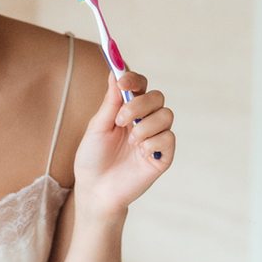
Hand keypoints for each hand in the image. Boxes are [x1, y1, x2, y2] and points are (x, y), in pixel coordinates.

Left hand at [73, 71, 174, 217]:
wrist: (95, 190)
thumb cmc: (92, 157)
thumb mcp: (97, 126)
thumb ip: (110, 101)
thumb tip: (116, 72)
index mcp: (127, 110)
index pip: (140, 85)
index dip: (134, 79)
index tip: (123, 81)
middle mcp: (144, 120)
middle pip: (157, 96)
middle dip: (139, 104)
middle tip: (120, 119)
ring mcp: (154, 138)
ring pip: (166, 115)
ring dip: (145, 124)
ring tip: (130, 140)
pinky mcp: (162, 156)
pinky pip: (168, 138)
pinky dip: (153, 142)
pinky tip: (140, 152)